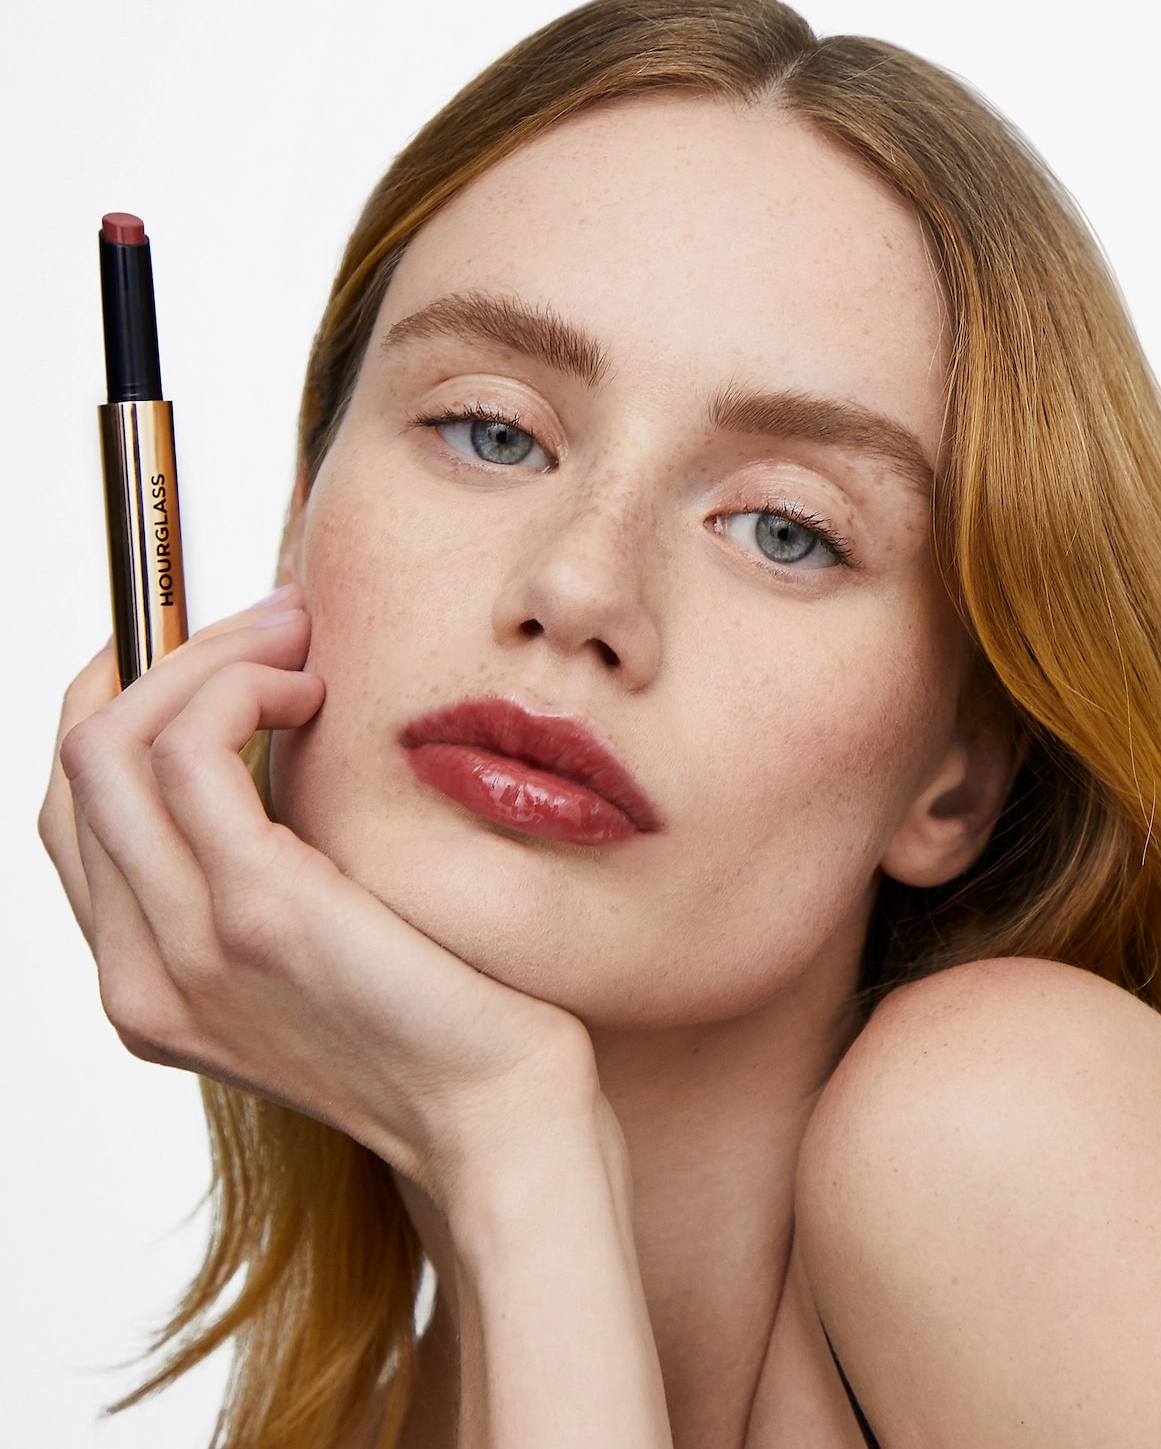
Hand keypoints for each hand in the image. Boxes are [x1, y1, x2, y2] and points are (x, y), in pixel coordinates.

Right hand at [37, 586, 598, 1205]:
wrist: (498, 1118)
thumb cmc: (439, 1016)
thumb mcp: (324, 939)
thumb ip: (267, 864)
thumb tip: (270, 727)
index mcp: (148, 976)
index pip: (80, 808)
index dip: (132, 705)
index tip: (222, 651)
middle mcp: (137, 972)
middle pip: (80, 761)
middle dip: (166, 658)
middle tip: (275, 623)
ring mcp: (180, 950)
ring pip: (114, 742)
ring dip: (209, 656)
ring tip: (303, 641)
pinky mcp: (254, 914)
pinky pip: (189, 751)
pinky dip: (240, 687)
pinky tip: (317, 693)